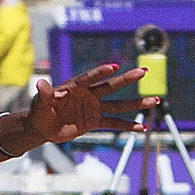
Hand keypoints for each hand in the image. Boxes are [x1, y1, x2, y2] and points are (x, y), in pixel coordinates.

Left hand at [21, 65, 143, 144]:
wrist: (43, 126)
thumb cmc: (40, 111)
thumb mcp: (40, 103)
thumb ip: (45, 94)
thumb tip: (40, 83)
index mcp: (76, 86)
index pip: (90, 77)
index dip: (101, 72)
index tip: (114, 67)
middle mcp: (89, 94)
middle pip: (111, 86)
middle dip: (127, 80)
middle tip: (143, 71)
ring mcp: (94, 107)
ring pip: (118, 105)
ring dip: (136, 104)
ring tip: (154, 100)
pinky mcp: (95, 121)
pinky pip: (114, 123)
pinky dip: (127, 126)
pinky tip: (141, 128)